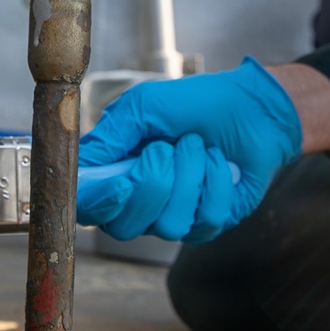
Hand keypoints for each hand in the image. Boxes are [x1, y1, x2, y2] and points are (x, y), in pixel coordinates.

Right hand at [76, 58, 301, 242]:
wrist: (250, 106)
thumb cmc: (192, 103)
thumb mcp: (143, 106)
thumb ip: (110, 136)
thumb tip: (79, 166)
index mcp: (115, 175)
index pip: (89, 209)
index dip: (100, 202)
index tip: (122, 182)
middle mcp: (140, 203)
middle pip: (125, 227)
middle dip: (152, 184)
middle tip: (166, 148)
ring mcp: (174, 216)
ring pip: (169, 226)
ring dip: (188, 176)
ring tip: (197, 146)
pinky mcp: (209, 222)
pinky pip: (206, 220)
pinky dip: (216, 181)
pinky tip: (220, 161)